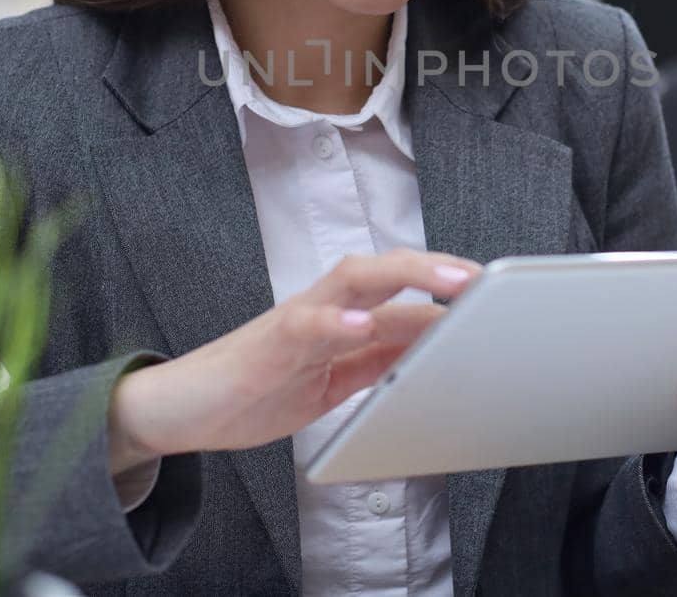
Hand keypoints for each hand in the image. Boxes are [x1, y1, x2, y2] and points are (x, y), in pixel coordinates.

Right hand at [109, 250, 480, 472]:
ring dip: (402, 276)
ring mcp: (294, 321)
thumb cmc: (257, 389)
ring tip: (445, 283)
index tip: (495, 295)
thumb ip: (377, 363)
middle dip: (435, 269)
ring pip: (352, 281)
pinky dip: (334, 323)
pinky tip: (361, 326)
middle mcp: (323, 308)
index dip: (448, 293)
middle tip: (480, 279)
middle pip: (385, 270)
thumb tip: (433, 353)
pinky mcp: (266, 345)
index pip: (403, 295)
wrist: (181, 408)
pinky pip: (304, 326)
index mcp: (342, 319)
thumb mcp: (333, 382)